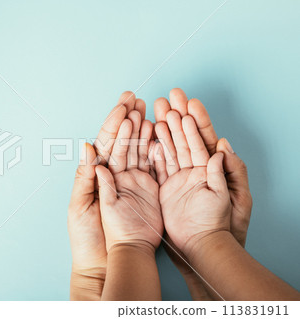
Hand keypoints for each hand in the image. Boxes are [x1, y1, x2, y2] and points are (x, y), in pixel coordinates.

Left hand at [96, 111, 162, 250]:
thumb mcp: (80, 206)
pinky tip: (161, 136)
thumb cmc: (88, 237)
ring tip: (150, 112)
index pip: (106, 143)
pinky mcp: (148, 191)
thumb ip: (86, 178)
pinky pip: (153, 167)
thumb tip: (87, 148)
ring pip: (139, 151)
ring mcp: (133, 182)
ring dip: (144, 131)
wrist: (109, 258)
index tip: (122, 106)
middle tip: (137, 99)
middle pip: (123, 142)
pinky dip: (158, 152)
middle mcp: (116, 175)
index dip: (114, 124)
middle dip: (129, 120)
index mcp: (97, 175)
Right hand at [153, 89, 251, 299]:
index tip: (187, 104)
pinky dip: (153, 152)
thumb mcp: (229, 198)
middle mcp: (193, 171)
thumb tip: (221, 150)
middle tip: (167, 99)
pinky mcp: (165, 188)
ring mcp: (178, 179)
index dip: (194, 122)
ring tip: (155, 112)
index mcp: (209, 170)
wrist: (199, 245)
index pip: (201, 141)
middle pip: (183, 139)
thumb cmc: (218, 224)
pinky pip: (158, 166)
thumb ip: (225, 174)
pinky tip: (149, 137)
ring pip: (169, 150)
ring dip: (163, 131)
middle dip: (175, 118)